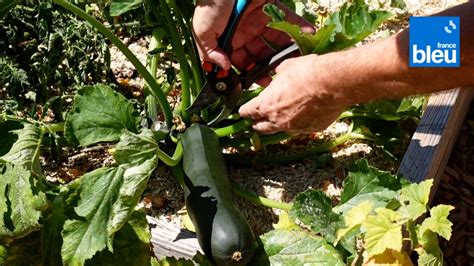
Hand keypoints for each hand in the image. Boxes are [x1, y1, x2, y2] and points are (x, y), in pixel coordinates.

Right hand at [193, 0, 312, 82]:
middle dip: (272, 64)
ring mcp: (259, 19)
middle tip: (285, 74)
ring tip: (300, 58)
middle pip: (261, 53)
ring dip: (288, 48)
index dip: (252, 72)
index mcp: (229, 40)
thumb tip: (224, 68)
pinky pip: (287, 18)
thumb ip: (210, 53)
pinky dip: (299, 25)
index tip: (263, 82)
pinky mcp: (271, 6)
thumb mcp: (203, 32)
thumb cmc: (211, 7)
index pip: (242, 62)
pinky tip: (310, 34)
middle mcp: (245, 32)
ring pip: (276, 38)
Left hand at [239, 54, 348, 133]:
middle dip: (258, 124)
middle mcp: (278, 120)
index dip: (245, 111)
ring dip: (279, 124)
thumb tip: (278, 73)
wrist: (332, 83)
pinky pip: (302, 128)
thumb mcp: (286, 67)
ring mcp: (295, 127)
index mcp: (266, 104)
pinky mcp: (312, 129)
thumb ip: (278, 74)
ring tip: (281, 119)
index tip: (243, 111)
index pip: (248, 112)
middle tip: (256, 121)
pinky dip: (301, 123)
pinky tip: (305, 115)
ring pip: (282, 130)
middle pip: (261, 127)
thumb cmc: (307, 72)